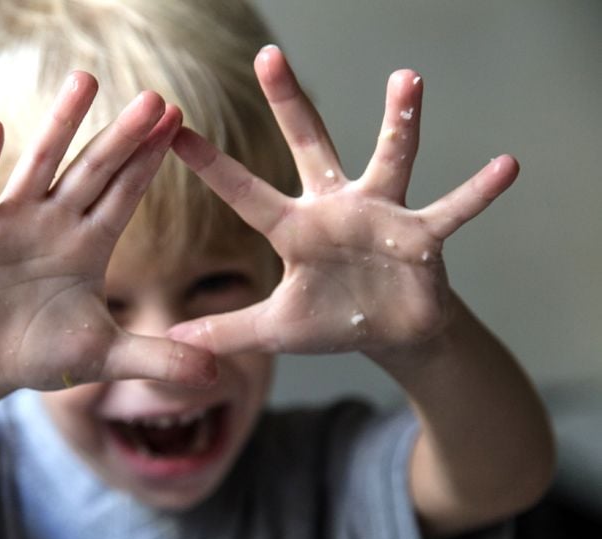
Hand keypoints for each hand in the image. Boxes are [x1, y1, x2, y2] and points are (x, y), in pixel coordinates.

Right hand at [0, 71, 216, 401]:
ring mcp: (13, 223)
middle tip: (154, 96)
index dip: (150, 159)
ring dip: (61, 125)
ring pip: (41, 166)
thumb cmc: (41, 353)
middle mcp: (55, 223)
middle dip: (123, 135)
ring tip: (85, 81)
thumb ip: (158, 360)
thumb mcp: (106, 357)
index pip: (126, 192)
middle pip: (94, 169)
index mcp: (89, 244)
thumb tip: (216, 375)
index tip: (178, 120)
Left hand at [168, 46, 518, 355]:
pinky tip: (507, 166)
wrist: (391, 333)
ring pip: (389, 157)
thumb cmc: (332, 321)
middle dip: (289, 102)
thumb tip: (175, 339)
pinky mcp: (422, 234)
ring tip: (408, 79)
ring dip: (399, 121)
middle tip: (267, 55)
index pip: (244, 193)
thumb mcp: (277, 329)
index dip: (211, 165)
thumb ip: (229, 330)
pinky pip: (454, 209)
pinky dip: (479, 192)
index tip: (175, 131)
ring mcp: (381, 214)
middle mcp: (335, 207)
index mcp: (295, 230)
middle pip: (308, 145)